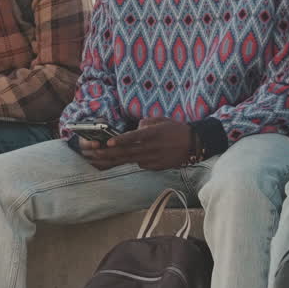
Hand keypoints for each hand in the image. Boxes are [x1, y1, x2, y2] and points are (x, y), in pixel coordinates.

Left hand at [79, 117, 193, 170]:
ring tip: (98, 159)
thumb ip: (145, 124)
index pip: (134, 137)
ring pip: (130, 160)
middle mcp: (152, 148)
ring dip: (114, 160)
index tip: (108, 143)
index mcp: (153, 134)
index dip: (120, 140)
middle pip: (127, 152)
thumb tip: (134, 130)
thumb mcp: (160, 120)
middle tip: (94, 153)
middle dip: (109, 153)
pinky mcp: (156, 167)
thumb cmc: (176, 129)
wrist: (194, 144)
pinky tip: (121, 159)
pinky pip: (140, 164)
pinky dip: (131, 161)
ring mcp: (154, 159)